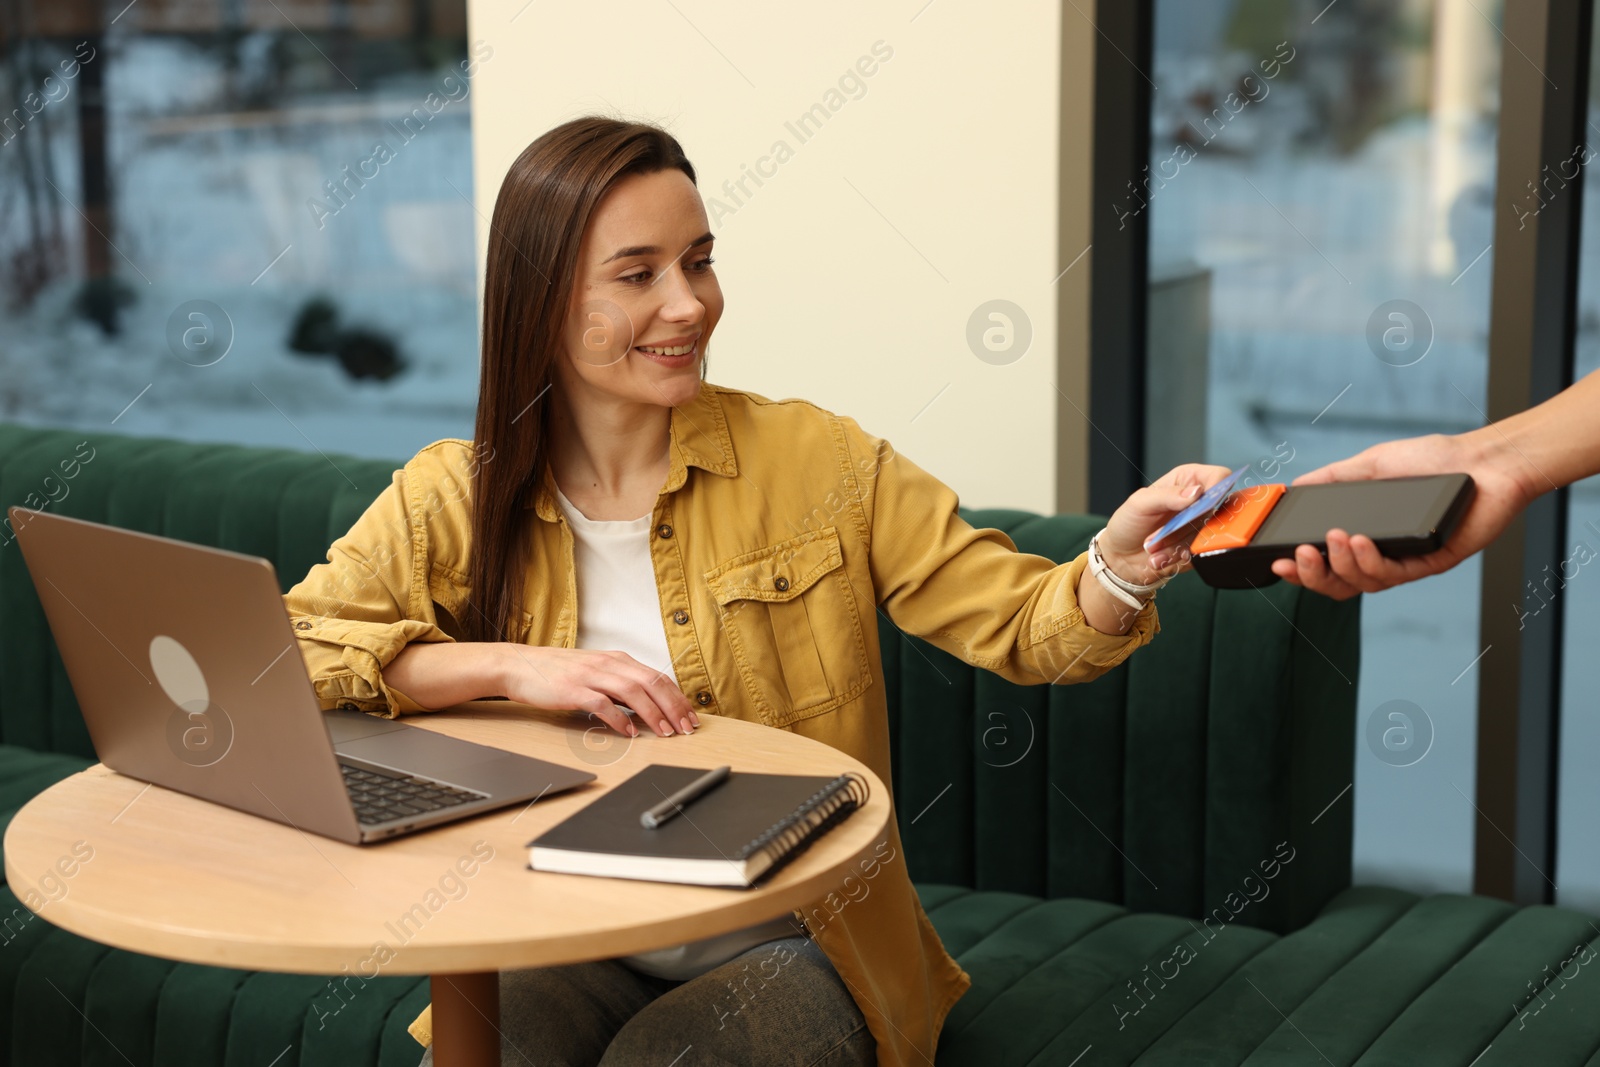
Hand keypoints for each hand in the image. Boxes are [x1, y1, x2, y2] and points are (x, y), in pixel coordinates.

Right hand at [496, 645, 699, 736]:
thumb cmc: (559, 672)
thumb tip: (647, 705)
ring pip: (632, 691)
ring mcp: (590, 675)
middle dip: (673, 706)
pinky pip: (602, 704)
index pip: (657, 677)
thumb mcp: (596, 672)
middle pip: (651, 682)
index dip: (677, 697)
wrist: (520, 665)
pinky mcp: (573, 689)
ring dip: (652, 713)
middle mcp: (608, 663)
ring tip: (665, 732)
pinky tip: (629, 732)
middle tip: (686, 728)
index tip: (690, 716)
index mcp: (617, 659)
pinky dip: (619, 718)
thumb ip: (621, 685)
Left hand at [1099, 463, 1240, 583]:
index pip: (1219, 477)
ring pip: (1207, 535)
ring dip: (1175, 544)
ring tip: (1152, 545)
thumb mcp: (1140, 503)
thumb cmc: (1128, 523)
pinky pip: (1200, 553)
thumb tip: (1196, 492)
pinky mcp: (1199, 548)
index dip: (1218, 488)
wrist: (1121, 557)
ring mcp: (1200, 526)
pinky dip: (1176, 556)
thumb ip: (1167, 495)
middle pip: (1217, 510)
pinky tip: (1158, 556)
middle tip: (1161, 533)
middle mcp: (1198, 502)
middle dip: (1186, 525)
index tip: (1203, 505)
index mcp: (1187, 480)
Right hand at [1268, 431, 1535, 599]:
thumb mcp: (1371, 464)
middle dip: (1312, 576)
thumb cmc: (1434, 460)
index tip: (1277, 561)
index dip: (1299, 570)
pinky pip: (1393, 575)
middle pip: (1338, 584)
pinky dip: (1370, 561)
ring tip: (1334, 539)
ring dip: (1341, 565)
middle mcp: (1384, 554)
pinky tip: (1360, 541)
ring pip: (1362, 584)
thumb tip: (1296, 487)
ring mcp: (1407, 561)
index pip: (1326, 565)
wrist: (1482, 460)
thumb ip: (1334, 478)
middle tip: (1299, 556)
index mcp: (1366, 537)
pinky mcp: (1431, 563)